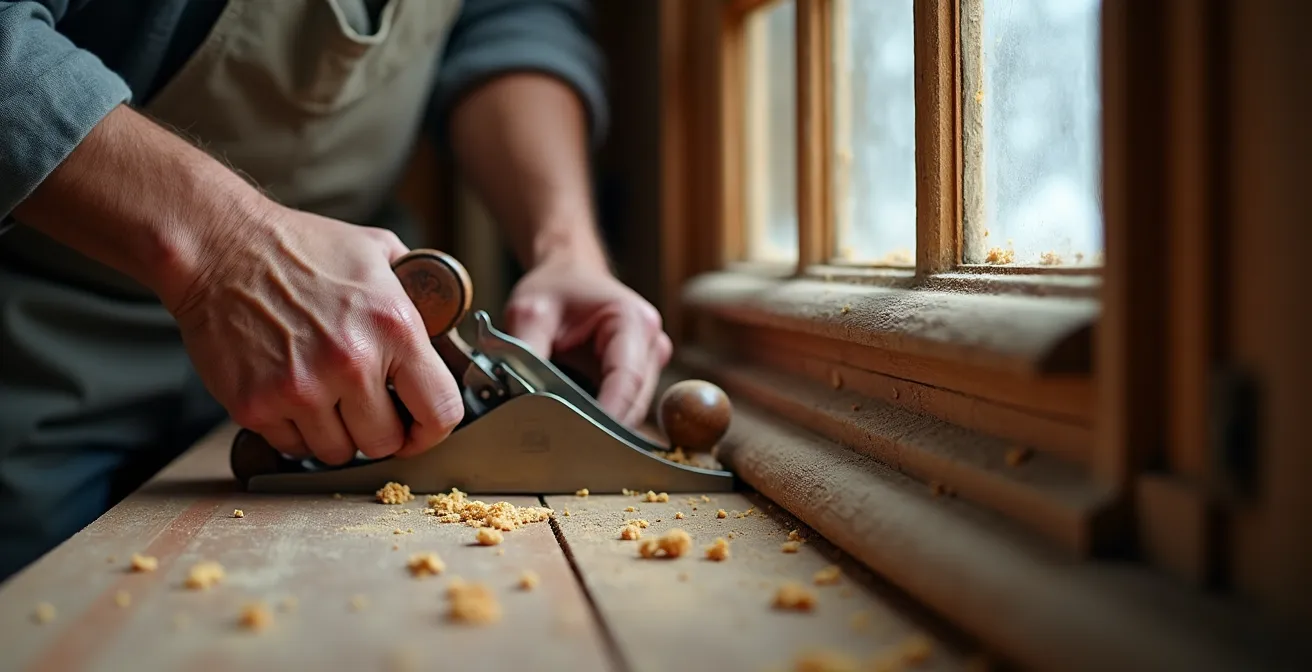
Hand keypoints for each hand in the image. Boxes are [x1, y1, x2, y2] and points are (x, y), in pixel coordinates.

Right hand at [164, 202, 464, 464]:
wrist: (219, 247)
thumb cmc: (300, 248)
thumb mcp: (379, 253)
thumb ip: (418, 292)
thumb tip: (444, 321)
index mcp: (393, 328)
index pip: (440, 412)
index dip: (433, 429)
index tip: (421, 428)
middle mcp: (351, 363)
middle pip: (386, 443)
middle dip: (381, 431)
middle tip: (366, 409)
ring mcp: (301, 389)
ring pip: (338, 453)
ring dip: (337, 434)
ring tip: (326, 397)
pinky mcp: (256, 406)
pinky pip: (292, 447)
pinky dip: (296, 431)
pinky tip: (292, 396)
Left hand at [503, 254, 672, 425]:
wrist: (567, 274)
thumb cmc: (554, 288)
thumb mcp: (529, 312)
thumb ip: (524, 352)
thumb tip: (519, 397)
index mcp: (633, 321)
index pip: (627, 379)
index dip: (607, 414)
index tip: (580, 439)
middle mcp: (651, 343)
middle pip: (633, 402)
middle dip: (599, 424)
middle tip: (559, 441)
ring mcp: (650, 362)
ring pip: (631, 410)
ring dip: (599, 423)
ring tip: (562, 426)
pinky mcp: (640, 376)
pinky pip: (623, 407)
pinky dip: (599, 416)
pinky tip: (573, 418)